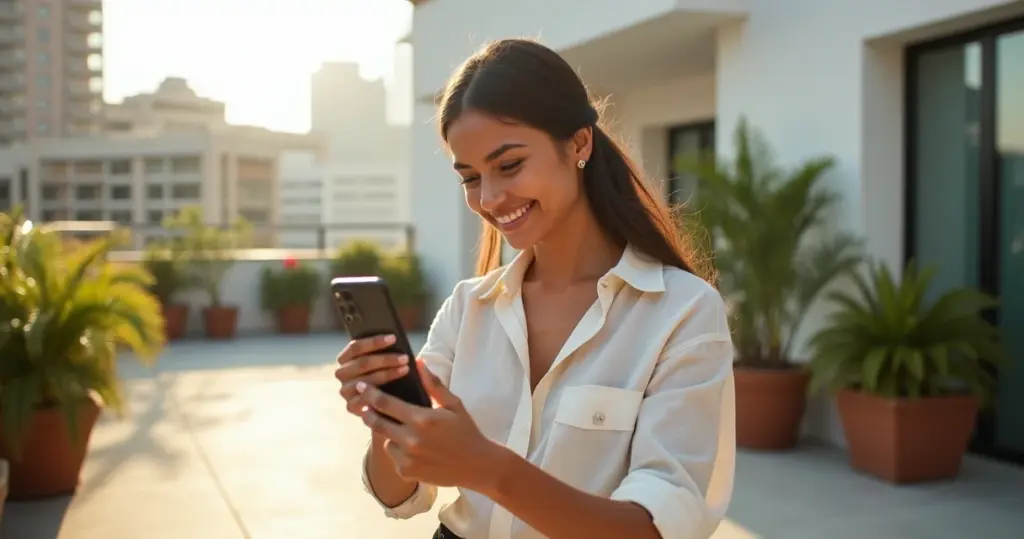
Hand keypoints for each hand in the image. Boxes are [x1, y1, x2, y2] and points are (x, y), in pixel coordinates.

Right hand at [335, 334, 410, 417]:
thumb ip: (384, 350)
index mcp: (345, 358)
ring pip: (365, 380)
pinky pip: (364, 399)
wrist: (384, 404)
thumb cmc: (385, 374)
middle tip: (405, 358)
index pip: (356, 347)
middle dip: (385, 359)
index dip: (374, 342)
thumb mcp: (383, 361)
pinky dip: (380, 394)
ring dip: (387, 374)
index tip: (394, 338)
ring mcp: (345, 390)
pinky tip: (395, 391)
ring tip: (405, 370)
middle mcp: (341, 373)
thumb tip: (395, 340)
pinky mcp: (350, 406)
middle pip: (362, 363)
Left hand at [354, 359, 505, 490]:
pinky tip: (416, 451)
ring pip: (386, 441)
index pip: (386, 403)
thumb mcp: (453, 404)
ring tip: (405, 432)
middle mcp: (412, 439)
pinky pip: (394, 457)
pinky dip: (400, 452)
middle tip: (364, 407)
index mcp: (422, 419)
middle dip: (368, 413)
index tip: (362, 386)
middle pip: (377, 423)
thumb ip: (433, 384)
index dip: (371, 394)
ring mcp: (408, 458)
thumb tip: (418, 361)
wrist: (477, 465)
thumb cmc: (466, 431)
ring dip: (390, 434)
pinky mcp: (407, 472)